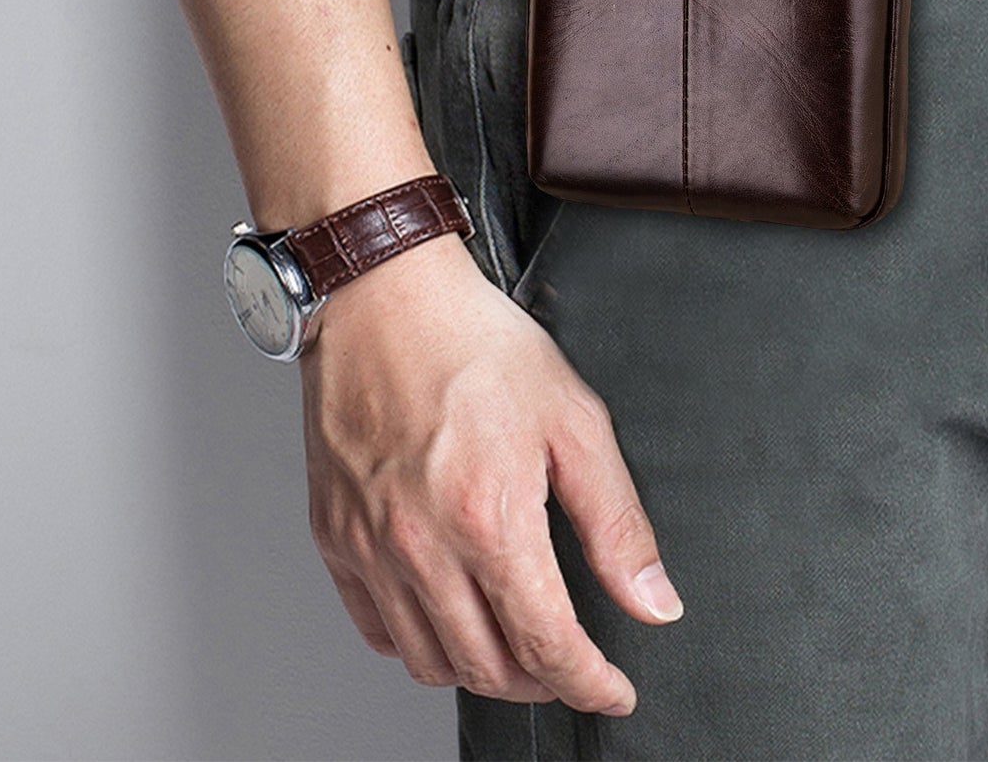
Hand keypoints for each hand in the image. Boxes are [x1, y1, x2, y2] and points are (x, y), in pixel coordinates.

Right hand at [298, 232, 681, 713]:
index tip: (613, 690)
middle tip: (572, 661)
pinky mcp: (335, 537)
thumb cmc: (476, 343)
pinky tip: (450, 614)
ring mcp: (371, 548)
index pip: (547, 646)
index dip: (591, 683)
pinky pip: (377, 630)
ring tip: (517, 643)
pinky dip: (420, 642)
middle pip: (489, 668)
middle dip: (544, 680)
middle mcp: (423, 547)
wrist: (384, 298)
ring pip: (431, 662)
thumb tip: (652, 598)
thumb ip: (617, 520)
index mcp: (490, 519)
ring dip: (484, 670)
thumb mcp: (575, 419)